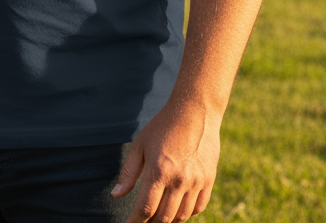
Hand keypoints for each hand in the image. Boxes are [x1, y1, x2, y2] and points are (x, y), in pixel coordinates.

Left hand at [111, 100, 220, 221]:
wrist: (195, 113)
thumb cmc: (163, 127)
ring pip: (182, 216)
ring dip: (168, 221)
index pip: (146, 207)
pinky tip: (176, 210)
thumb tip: (116, 195)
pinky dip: (186, 214)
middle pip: (164, 217)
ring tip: (157, 219)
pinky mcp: (209, 181)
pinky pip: (198, 208)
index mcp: (159, 170)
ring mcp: (196, 182)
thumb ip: (128, 172)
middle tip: (142, 222)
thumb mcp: (140, 145)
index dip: (136, 221)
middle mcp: (179, 180)